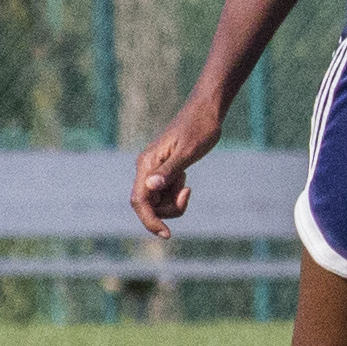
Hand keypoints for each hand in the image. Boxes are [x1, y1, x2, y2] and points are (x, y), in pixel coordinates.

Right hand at [131, 95, 223, 237]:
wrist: (207, 110)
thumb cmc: (200, 128)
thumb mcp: (188, 152)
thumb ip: (169, 170)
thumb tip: (150, 187)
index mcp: (147, 164)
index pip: (140, 201)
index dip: (151, 221)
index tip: (167, 235)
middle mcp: (145, 168)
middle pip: (149, 205)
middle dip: (169, 209)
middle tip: (188, 191)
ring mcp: (152, 170)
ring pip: (157, 201)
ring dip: (173, 200)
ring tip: (186, 181)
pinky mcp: (162, 170)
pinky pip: (164, 192)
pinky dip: (176, 192)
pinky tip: (185, 178)